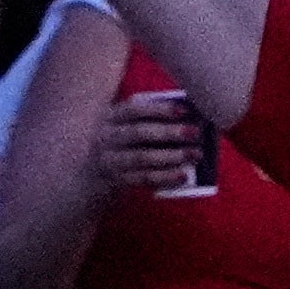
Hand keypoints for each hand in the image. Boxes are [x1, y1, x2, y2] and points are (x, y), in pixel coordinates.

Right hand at [94, 88, 214, 195]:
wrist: (93, 172)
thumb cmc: (122, 140)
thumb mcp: (126, 124)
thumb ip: (149, 119)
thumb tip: (189, 115)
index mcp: (112, 116)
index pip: (135, 108)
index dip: (159, 108)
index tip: (184, 110)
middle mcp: (107, 136)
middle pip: (139, 133)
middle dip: (170, 132)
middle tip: (196, 132)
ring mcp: (110, 160)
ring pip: (142, 158)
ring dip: (171, 157)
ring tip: (195, 154)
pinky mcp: (118, 180)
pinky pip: (143, 178)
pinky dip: (165, 177)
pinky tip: (183, 175)